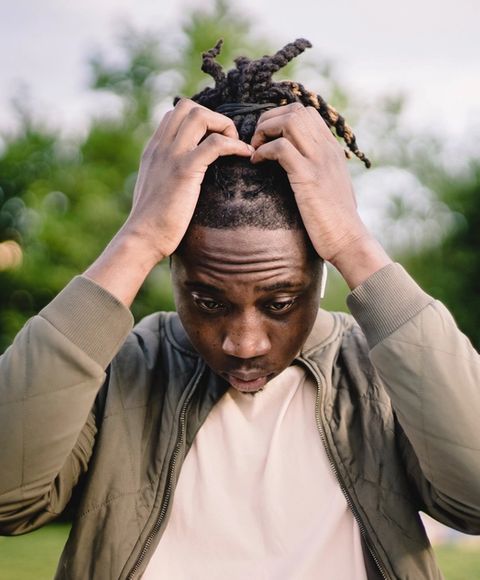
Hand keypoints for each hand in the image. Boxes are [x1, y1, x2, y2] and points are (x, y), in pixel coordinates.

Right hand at [122, 98, 254, 261]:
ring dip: (224, 126)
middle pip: (188, 107)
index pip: (175, 114)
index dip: (200, 120)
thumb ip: (166, 174)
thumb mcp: (156, 189)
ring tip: (235, 147)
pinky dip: (235, 145)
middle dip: (213, 117)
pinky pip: (215, 144)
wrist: (142, 238)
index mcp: (153, 149)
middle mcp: (160, 147)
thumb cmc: (152, 222)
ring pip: (200, 116)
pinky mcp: (184, 171)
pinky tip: (244, 155)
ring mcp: (171, 156)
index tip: (215, 141)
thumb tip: (183, 176)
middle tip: (226, 142)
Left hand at [250, 103, 390, 287]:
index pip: (306, 113)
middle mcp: (327, 149)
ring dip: (265, 131)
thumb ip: (317, 170)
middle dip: (268, 120)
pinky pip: (281, 148)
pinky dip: (263, 151)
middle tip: (256, 142)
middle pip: (295, 110)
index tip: (267, 138)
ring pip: (289, 121)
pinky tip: (257, 163)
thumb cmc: (335, 220)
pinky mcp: (308, 177)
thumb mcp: (329, 186)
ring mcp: (319, 161)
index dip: (280, 118)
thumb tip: (297, 168)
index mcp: (332, 149)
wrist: (348, 240)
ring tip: (256, 150)